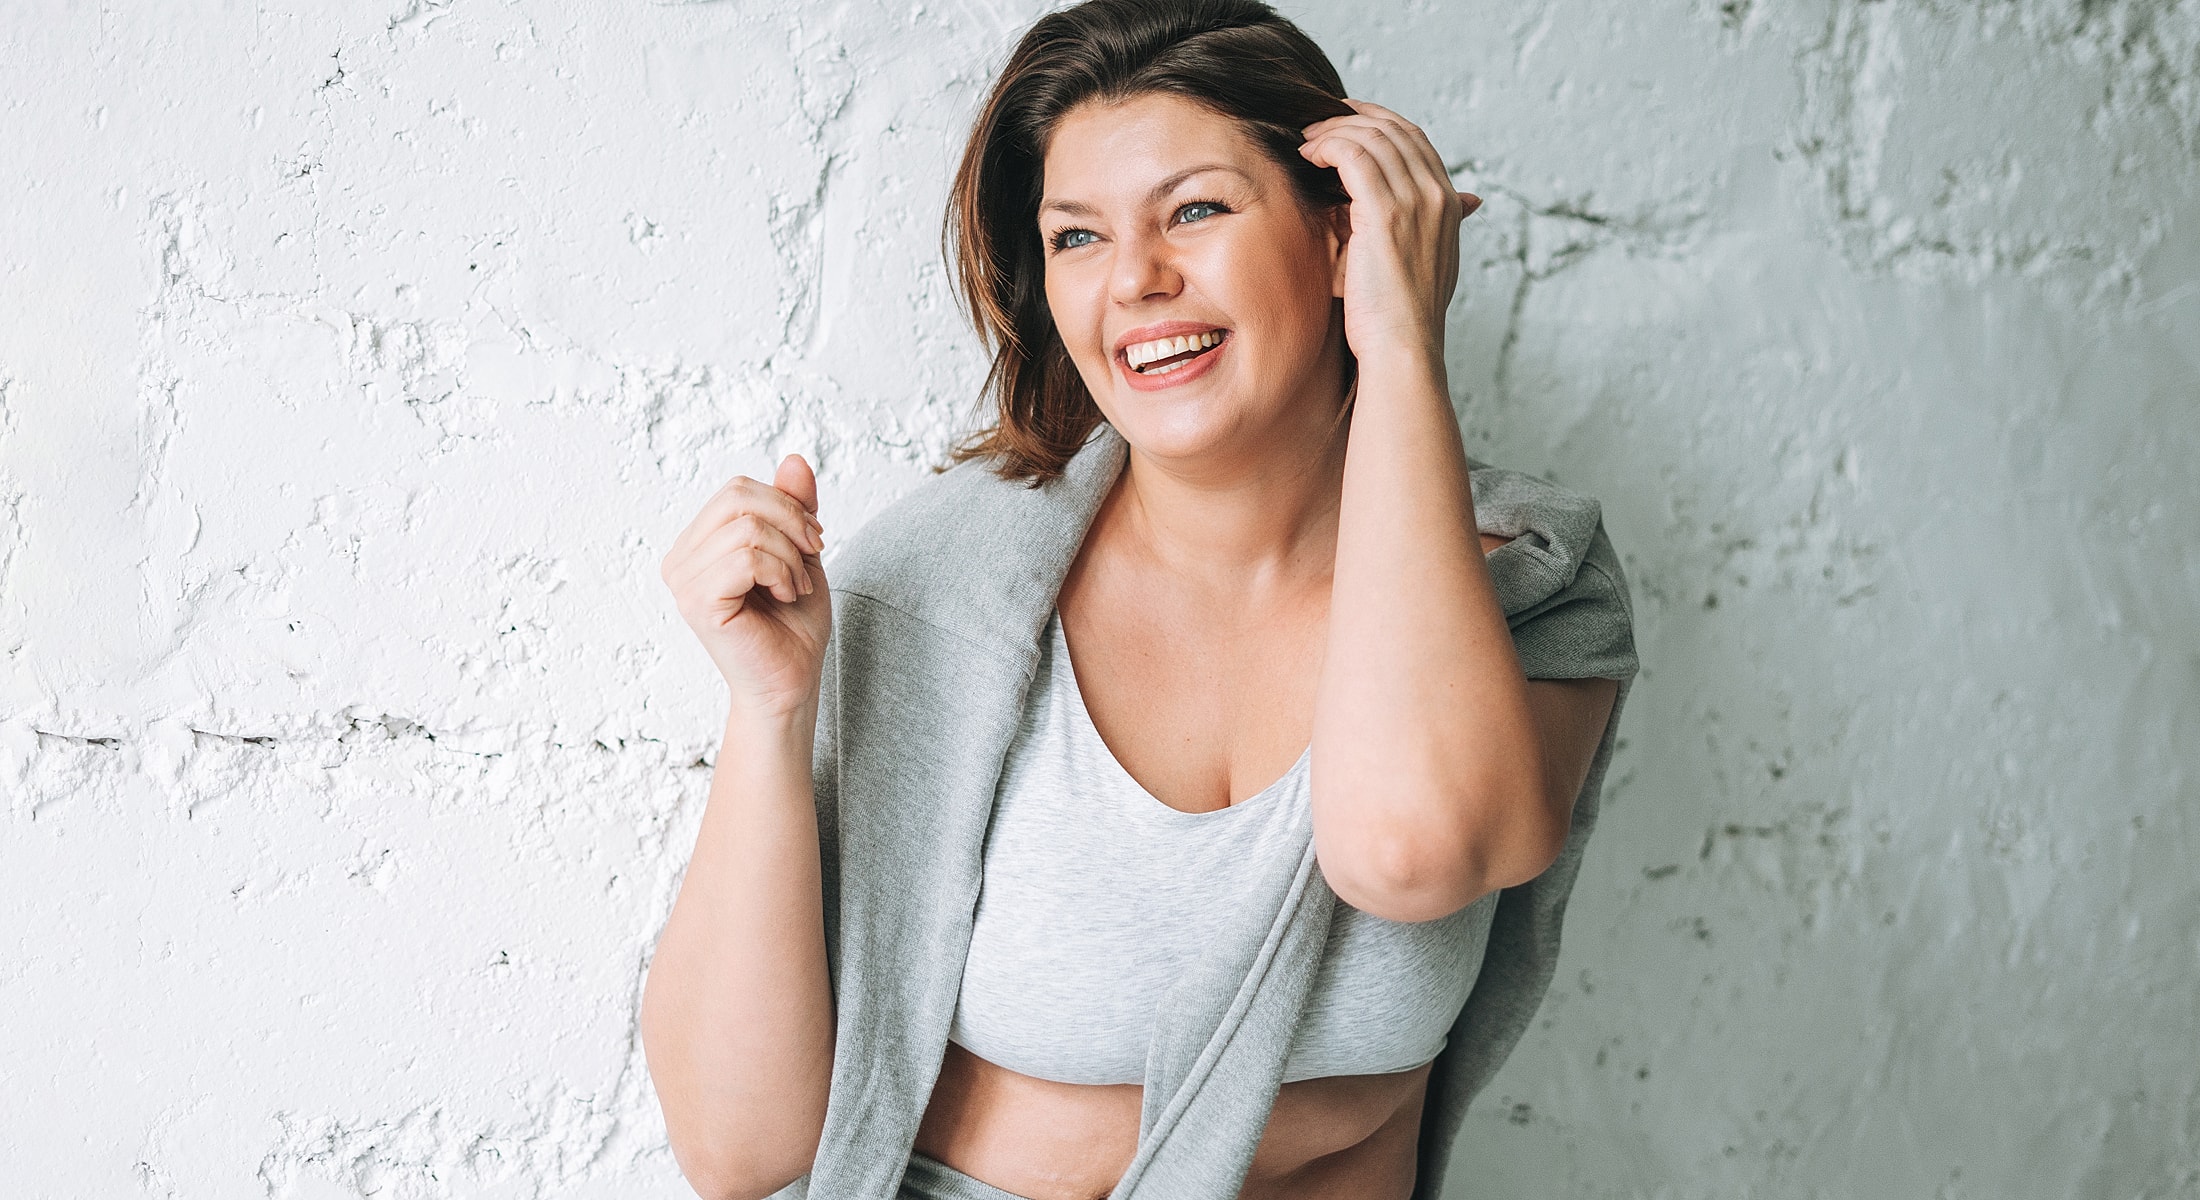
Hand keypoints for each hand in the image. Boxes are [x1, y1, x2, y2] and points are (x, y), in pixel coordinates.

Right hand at [661, 454, 830, 719]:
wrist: (792, 683)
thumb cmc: (792, 625)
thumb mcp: (800, 552)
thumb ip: (794, 507)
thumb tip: (796, 458)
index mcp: (697, 544)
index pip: (737, 490)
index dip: (785, 505)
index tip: (813, 541)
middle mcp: (680, 560)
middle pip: (739, 497)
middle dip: (790, 522)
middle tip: (811, 557)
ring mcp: (683, 581)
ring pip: (747, 528)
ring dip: (789, 556)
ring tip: (793, 587)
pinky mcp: (698, 602)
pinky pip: (746, 558)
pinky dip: (779, 573)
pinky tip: (783, 596)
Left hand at [1299, 99, 1480, 362]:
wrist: (1403, 350)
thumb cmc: (1398, 319)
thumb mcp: (1416, 266)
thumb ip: (1414, 231)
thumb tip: (1404, 212)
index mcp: (1449, 206)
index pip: (1415, 141)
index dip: (1378, 122)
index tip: (1345, 121)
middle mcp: (1438, 196)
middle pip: (1395, 130)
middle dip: (1353, 118)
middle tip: (1317, 123)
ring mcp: (1416, 201)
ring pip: (1372, 137)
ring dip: (1334, 131)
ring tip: (1306, 141)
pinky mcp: (1386, 212)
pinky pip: (1352, 155)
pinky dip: (1327, 146)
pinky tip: (1307, 155)